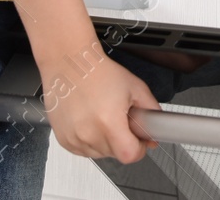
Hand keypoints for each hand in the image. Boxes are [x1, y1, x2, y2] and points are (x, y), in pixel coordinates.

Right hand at [42, 51, 160, 162]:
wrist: (71, 64)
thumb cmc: (100, 72)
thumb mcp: (136, 87)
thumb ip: (151, 111)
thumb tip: (156, 130)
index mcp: (109, 122)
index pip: (129, 155)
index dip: (139, 148)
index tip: (139, 139)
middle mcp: (88, 133)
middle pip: (115, 154)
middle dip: (122, 140)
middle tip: (120, 119)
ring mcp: (73, 138)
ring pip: (99, 154)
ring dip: (106, 142)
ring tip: (104, 117)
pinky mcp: (63, 139)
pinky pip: (83, 150)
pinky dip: (90, 141)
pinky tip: (91, 121)